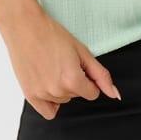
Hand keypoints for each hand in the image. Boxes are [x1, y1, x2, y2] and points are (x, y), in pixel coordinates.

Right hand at [0, 4, 122, 119]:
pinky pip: (48, 112)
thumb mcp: (82, 51)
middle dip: (74, 81)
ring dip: (61, 88)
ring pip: (63, 100)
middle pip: (76, 95)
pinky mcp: (29, 96)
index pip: (92, 93)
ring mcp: (42, 94)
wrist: (25, 27)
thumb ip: (101, 75)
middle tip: (62, 61)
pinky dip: (51, 101)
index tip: (77, 64)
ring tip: (52, 66)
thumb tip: (115, 95)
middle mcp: (57, 90)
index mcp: (72, 79)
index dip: (88, 78)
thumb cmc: (53, 34)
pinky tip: (48, 84)